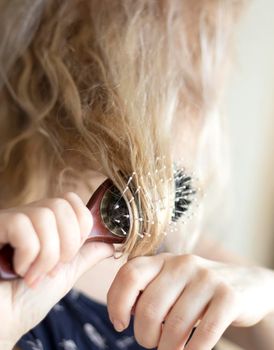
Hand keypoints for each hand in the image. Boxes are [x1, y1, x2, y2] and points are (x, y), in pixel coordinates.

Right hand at [0, 192, 113, 345]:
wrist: (2, 323)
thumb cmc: (28, 300)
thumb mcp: (66, 274)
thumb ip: (85, 255)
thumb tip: (110, 243)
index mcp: (46, 223)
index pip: (71, 200)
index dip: (80, 226)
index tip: (70, 255)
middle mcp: (27, 216)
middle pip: (61, 204)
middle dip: (68, 243)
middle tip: (55, 268)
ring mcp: (10, 221)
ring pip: (45, 215)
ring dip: (48, 254)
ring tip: (37, 275)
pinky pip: (21, 225)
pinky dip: (29, 254)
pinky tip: (20, 271)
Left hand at [107, 253, 273, 349]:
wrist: (245, 284)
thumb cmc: (196, 289)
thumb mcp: (170, 281)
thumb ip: (147, 290)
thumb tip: (122, 312)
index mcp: (163, 259)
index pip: (129, 274)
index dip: (117, 302)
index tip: (120, 323)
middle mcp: (183, 264)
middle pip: (149, 307)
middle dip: (144, 335)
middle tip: (151, 342)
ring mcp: (206, 278)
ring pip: (175, 325)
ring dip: (168, 348)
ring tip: (170, 349)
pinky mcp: (228, 296)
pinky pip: (204, 333)